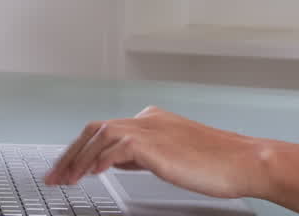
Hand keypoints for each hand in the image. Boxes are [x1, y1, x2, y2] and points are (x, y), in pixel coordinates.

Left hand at [44, 106, 266, 199]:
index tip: (66, 168)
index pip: (104, 129)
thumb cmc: (217, 164)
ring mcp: (151, 128)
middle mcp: (149, 118)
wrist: (243, 161)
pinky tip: (93, 174)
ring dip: (79, 160)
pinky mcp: (155, 143)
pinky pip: (117, 146)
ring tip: (67, 181)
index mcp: (152, 119)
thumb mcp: (171, 158)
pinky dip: (100, 159)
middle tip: (55, 176)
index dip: (80, 149)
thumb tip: (116, 160)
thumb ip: (142, 154)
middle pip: (95, 129)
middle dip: (71, 153)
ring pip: (101, 135)